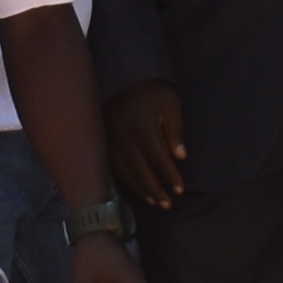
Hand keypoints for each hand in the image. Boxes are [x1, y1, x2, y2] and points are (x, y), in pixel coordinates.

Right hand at [106, 83, 191, 210]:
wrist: (122, 77)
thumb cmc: (152, 90)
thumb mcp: (170, 103)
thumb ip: (175, 130)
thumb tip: (180, 157)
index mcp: (141, 126)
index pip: (158, 159)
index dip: (170, 176)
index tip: (181, 190)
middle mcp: (122, 136)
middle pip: (140, 171)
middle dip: (155, 189)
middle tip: (168, 204)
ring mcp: (109, 140)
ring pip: (124, 172)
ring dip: (140, 189)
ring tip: (155, 202)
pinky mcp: (102, 142)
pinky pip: (112, 167)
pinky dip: (126, 181)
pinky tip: (136, 190)